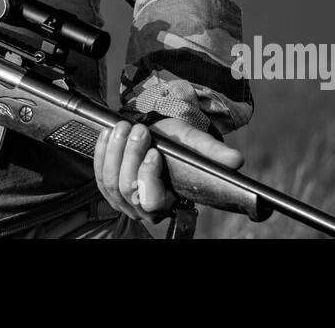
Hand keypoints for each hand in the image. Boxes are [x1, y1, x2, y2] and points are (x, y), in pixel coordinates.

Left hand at [93, 118, 243, 224]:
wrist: (156, 133)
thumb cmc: (177, 143)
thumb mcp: (195, 144)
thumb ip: (213, 153)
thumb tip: (236, 161)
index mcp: (169, 201)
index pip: (153, 200)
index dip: (149, 177)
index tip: (155, 153)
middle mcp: (144, 207)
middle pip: (127, 188)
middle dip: (130, 155)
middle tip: (138, 130)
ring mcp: (123, 200)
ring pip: (111, 181)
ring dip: (115, 150)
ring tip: (124, 127)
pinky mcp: (108, 187)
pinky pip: (98, 173)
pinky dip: (102, 152)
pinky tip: (108, 134)